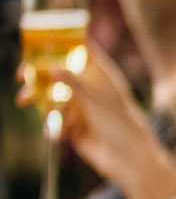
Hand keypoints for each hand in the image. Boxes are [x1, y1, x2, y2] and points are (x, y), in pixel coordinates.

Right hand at [31, 53, 175, 198]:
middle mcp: (90, 89)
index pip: (82, 50)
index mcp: (102, 76)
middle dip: (39, 74)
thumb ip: (73, 84)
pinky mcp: (75, 128)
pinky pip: (56, 121)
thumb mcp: (96, 102)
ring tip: (24, 100)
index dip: (63, 41)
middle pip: (59, 74)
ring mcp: (82, 108)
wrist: (130, 161)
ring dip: (38, 99)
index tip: (40, 37)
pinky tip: (62, 131)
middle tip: (21, 75)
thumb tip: (50, 67)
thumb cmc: (122, 126)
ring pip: (53, 98)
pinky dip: (54, 123)